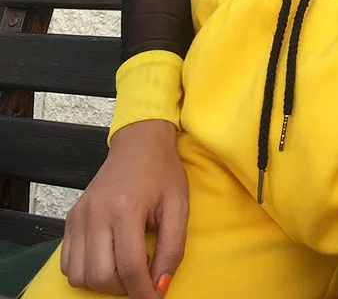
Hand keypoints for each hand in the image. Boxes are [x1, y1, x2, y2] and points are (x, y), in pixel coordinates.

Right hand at [61, 120, 187, 297]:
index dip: (144, 291)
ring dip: (105, 282)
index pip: (130, 266)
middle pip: (101, 276)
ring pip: (81, 275)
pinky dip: (87, 272)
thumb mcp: (179, 206)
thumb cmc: (163, 172)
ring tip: (127, 265)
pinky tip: (109, 258)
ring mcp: (80, 216)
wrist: (140, 142)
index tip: (155, 297)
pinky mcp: (71, 218)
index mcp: (126, 208)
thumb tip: (160, 286)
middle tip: (143, 277)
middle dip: (125, 288)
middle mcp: (96, 214)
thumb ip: (173, 248)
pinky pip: (69, 263)